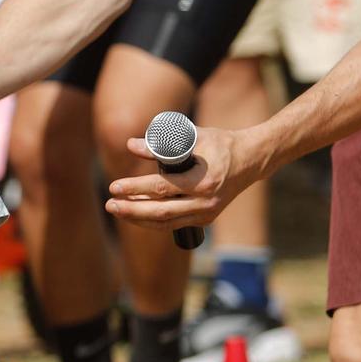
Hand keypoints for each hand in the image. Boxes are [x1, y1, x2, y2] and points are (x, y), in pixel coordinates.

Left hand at [104, 124, 258, 229]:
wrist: (251, 160)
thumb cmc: (220, 144)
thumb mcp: (194, 137)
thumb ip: (162, 143)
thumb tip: (130, 145)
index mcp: (204, 181)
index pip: (162, 188)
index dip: (135, 189)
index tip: (114, 186)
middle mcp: (206, 201)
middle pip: (160, 212)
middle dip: (131, 209)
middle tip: (109, 203)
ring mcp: (207, 213)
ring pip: (165, 222)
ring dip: (138, 218)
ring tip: (116, 209)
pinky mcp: (206, 218)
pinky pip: (173, 224)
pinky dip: (152, 221)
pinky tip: (135, 215)